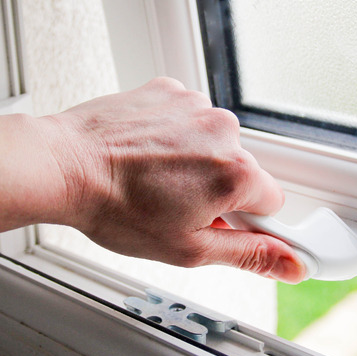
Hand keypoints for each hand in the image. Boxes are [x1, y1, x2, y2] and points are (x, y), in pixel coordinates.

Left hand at [41, 78, 305, 282]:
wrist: (63, 166)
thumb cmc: (115, 209)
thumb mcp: (188, 249)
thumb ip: (250, 254)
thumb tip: (293, 264)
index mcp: (237, 173)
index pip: (272, 202)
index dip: (243, 220)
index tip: (215, 222)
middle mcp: (223, 131)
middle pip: (241, 170)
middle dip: (216, 190)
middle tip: (172, 205)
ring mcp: (195, 105)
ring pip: (213, 144)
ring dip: (193, 161)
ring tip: (152, 179)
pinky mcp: (169, 91)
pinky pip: (187, 119)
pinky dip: (172, 136)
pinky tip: (145, 154)